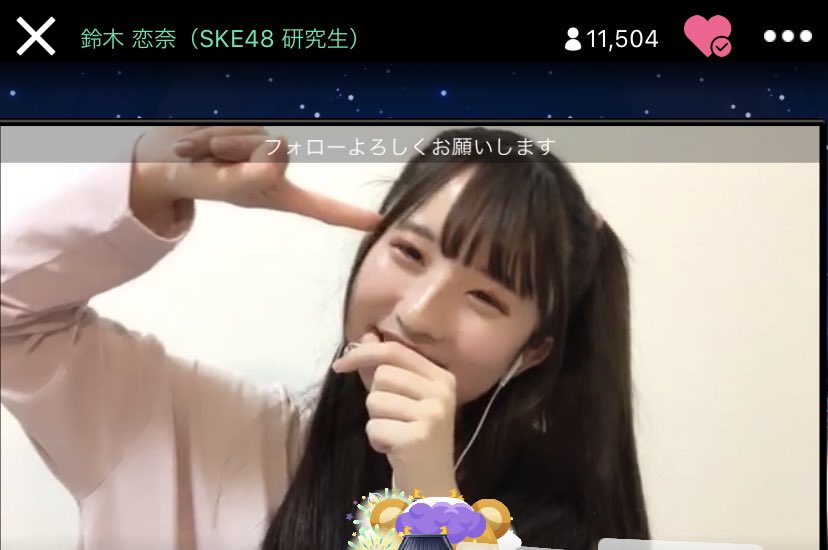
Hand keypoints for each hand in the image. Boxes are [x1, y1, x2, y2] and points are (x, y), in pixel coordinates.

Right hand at [131, 125, 380, 230]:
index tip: (377, 224)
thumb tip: (278, 159)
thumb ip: (246, 177)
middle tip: (210, 162)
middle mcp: (274, 169)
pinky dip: (210, 133)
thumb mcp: (217, 185)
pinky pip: (237, 122)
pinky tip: (196, 142)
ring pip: (253, 133)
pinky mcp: (251, 129)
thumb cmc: (192, 181)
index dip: (347, 215)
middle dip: (237, 150)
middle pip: (275, 150)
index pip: (318, 206)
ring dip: (218, 141)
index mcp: (274, 194)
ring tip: (199, 153)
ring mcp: (262, 146)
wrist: (162, 163)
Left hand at [332, 332, 458, 497]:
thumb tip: (366, 335)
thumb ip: (386, 368)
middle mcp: (442, 391)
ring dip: (376, 420)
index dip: (363, 353)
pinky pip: (374, 426)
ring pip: (375, 400)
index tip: (339, 364)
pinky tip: (393, 449)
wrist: (433, 485)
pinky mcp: (418, 436)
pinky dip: (376, 440)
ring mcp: (432, 413)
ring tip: (394, 433)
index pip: (395, 351)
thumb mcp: (404, 399)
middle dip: (375, 398)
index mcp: (442, 377)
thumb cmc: (414, 437)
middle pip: (382, 375)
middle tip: (392, 418)